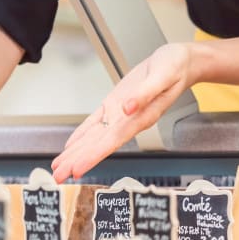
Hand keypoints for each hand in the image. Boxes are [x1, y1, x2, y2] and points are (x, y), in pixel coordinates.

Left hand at [51, 43, 195, 182]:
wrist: (180, 63)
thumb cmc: (175, 69)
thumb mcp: (163, 75)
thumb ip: (145, 93)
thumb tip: (127, 107)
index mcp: (140, 118)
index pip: (112, 142)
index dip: (93, 156)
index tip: (77, 170)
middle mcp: (128, 121)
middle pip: (98, 145)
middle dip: (77, 161)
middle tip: (58, 176)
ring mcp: (120, 115)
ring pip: (93, 137)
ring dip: (75, 153)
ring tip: (59, 167)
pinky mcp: (115, 105)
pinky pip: (95, 123)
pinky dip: (82, 134)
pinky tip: (72, 145)